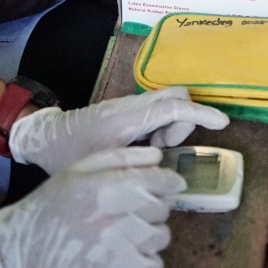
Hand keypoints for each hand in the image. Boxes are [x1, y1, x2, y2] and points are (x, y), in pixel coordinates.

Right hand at [0, 146, 184, 267]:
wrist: (23, 249)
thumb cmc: (51, 204)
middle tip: (129, 212)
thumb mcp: (78, 168)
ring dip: (148, 235)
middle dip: (152, 207)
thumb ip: (120, 157)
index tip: (168, 186)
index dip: (169, 182)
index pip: (162, 180)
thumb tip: (157, 156)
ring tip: (123, 235)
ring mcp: (125, 247)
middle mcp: (122, 213)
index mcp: (111, 185)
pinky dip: (145, 262)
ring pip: (161, 237)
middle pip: (163, 208)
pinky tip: (124, 255)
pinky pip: (155, 266)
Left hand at [10, 86, 228, 175]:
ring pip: (169, 104)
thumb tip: (164, 170)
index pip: (175, 107)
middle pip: (177, 97)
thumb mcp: (102, 167)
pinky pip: (157, 112)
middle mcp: (133, 106)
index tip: (222, 124)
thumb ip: (134, 167)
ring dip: (172, 127)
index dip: (202, 114)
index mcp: (129, 117)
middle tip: (165, 149)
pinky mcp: (128, 111)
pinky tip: (146, 151)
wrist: (45, 137)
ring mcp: (131, 106)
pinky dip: (162, 128)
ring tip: (153, 154)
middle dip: (185, 121)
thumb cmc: (69, 154)